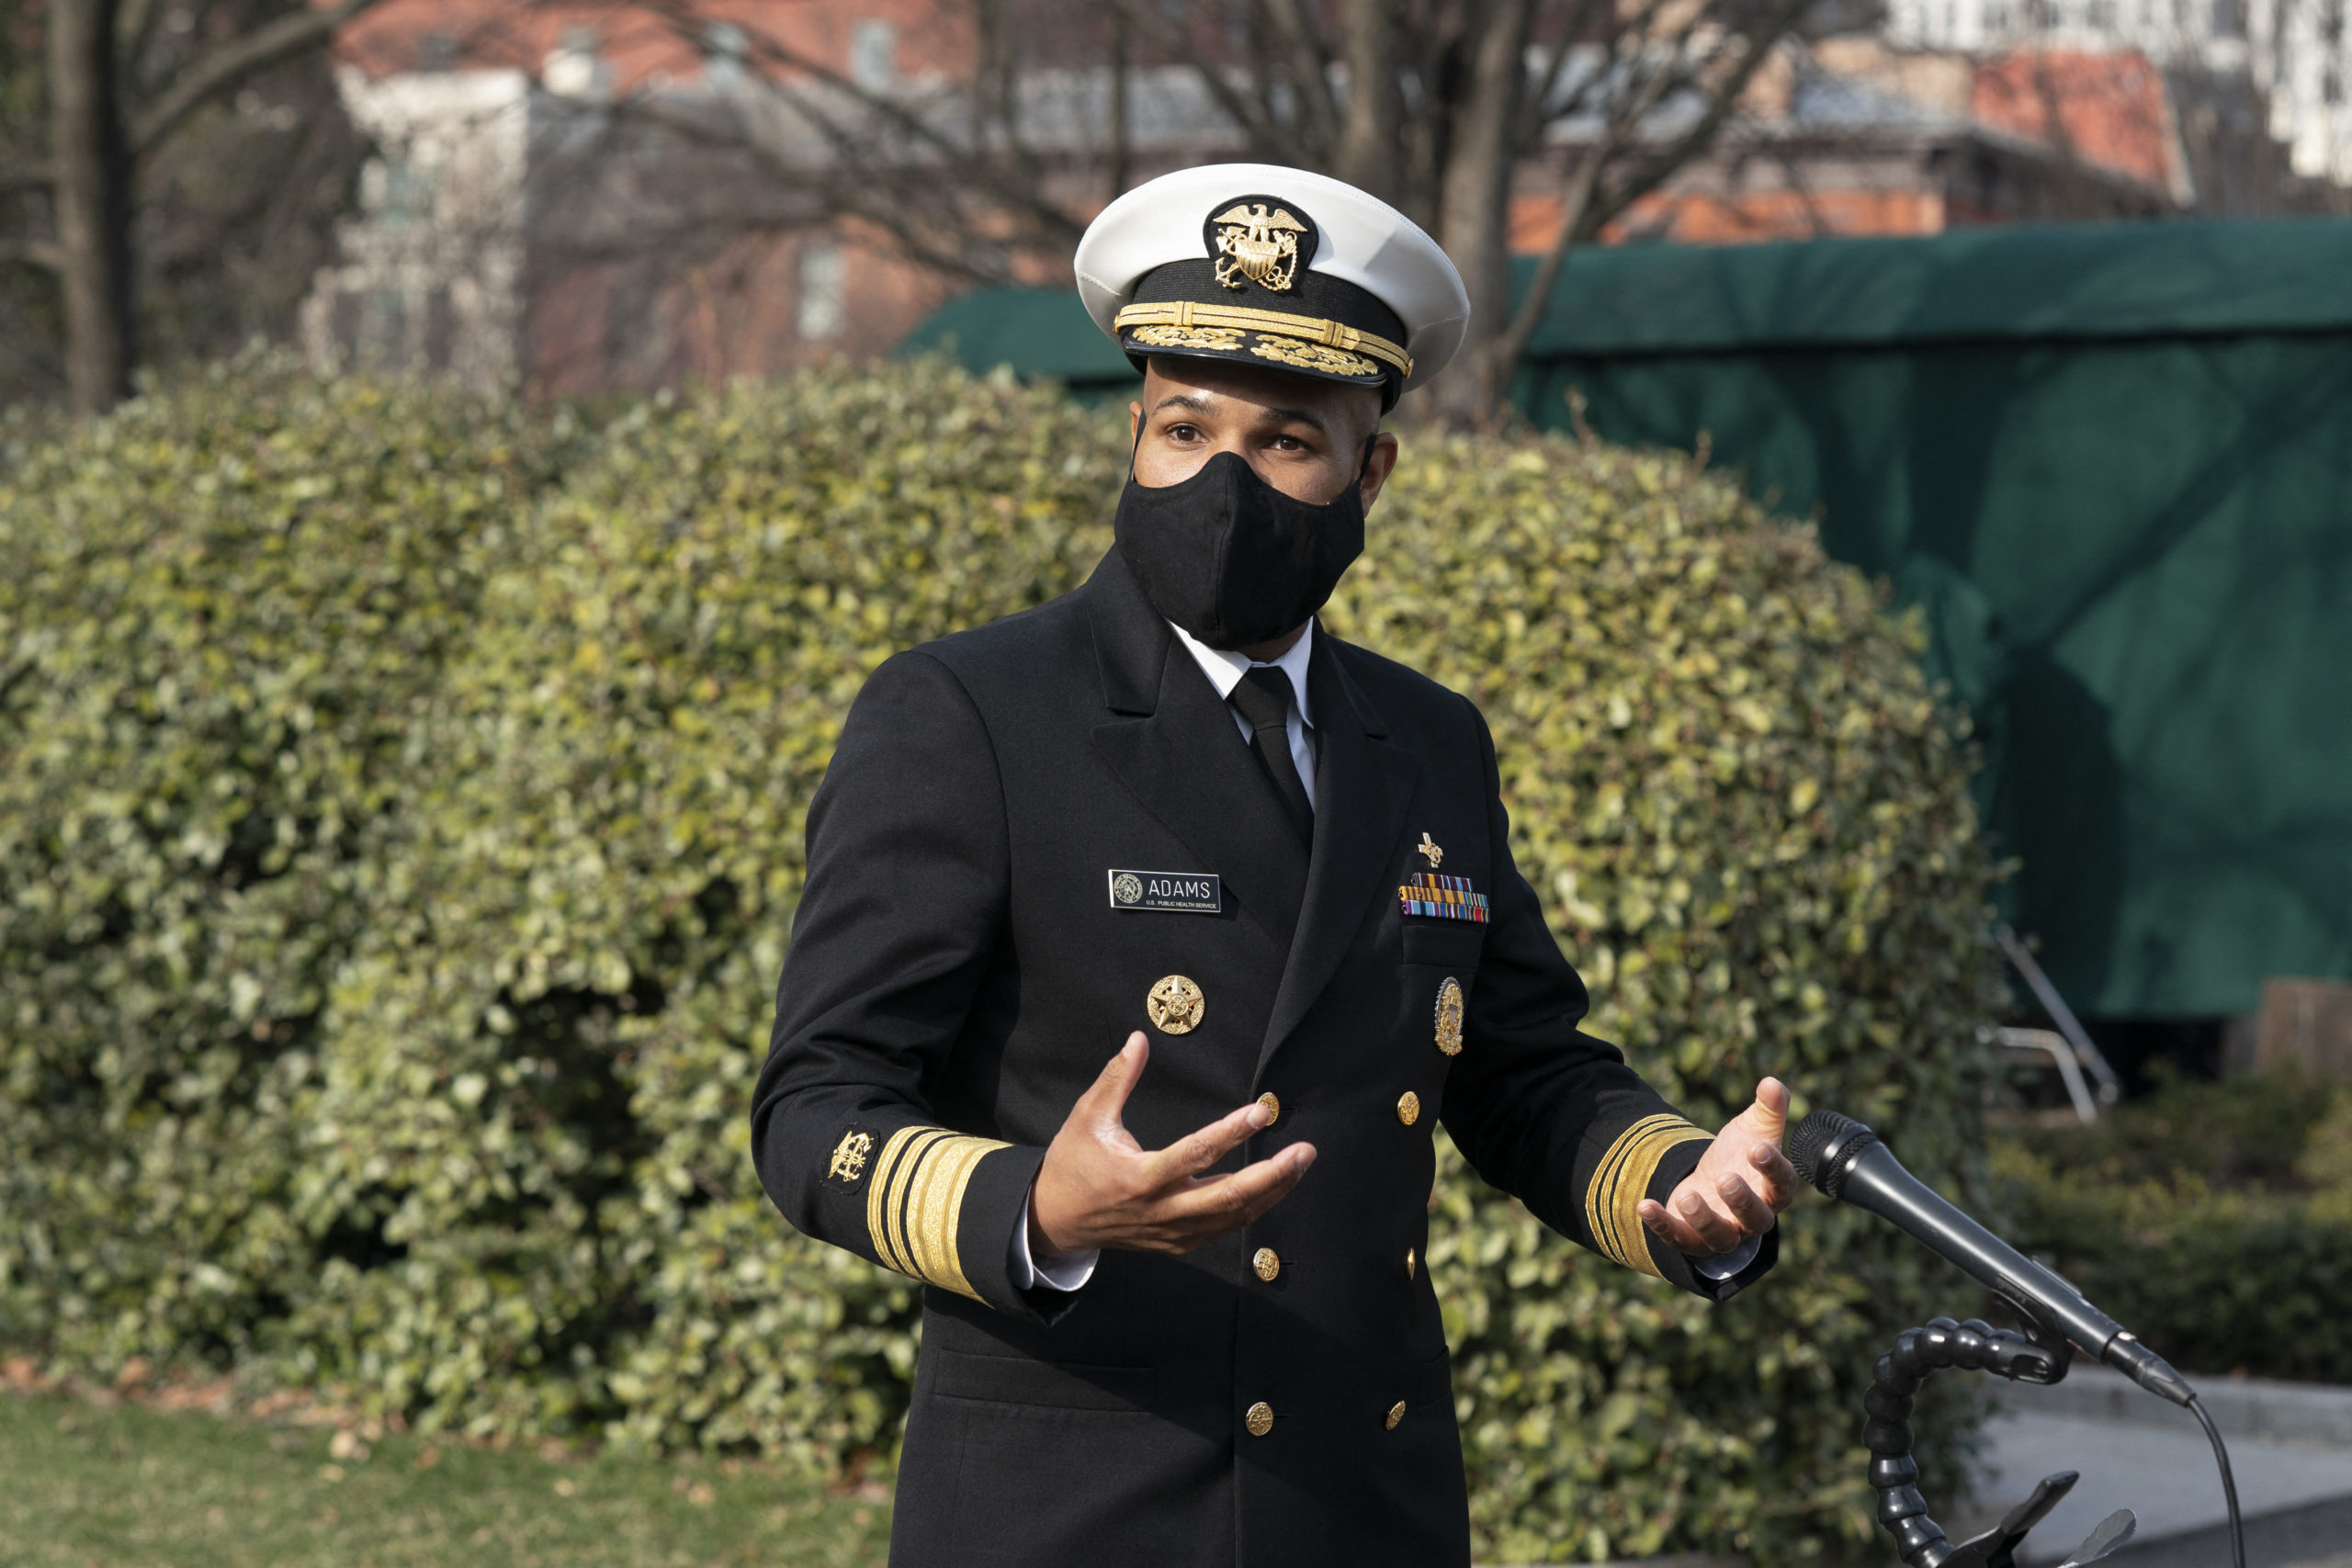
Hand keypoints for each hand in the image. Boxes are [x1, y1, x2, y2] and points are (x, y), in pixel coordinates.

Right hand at [1029, 1033, 1315, 1258]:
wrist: (1056, 1220)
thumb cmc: (1073, 1164)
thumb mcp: (1088, 1116)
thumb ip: (1117, 1077)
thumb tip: (1139, 1038)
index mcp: (1140, 1177)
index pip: (1197, 1153)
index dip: (1232, 1132)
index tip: (1261, 1112)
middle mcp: (1162, 1210)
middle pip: (1230, 1197)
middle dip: (1273, 1175)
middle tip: (1304, 1151)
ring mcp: (1172, 1232)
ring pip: (1233, 1217)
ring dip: (1271, 1192)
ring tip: (1298, 1165)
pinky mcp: (1177, 1244)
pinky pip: (1223, 1229)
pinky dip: (1251, 1210)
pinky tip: (1271, 1189)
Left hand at [1637, 1076, 1795, 1258]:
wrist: (1709, 1183)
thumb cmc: (1739, 1157)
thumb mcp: (1753, 1130)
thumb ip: (1768, 1108)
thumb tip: (1772, 1082)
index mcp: (1773, 1191)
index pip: (1782, 1185)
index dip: (1773, 1169)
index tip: (1757, 1148)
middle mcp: (1752, 1218)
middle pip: (1756, 1219)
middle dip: (1741, 1201)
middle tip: (1725, 1178)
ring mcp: (1723, 1233)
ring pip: (1720, 1238)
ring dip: (1703, 1219)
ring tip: (1687, 1195)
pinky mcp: (1692, 1239)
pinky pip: (1679, 1239)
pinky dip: (1662, 1225)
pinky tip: (1645, 1205)